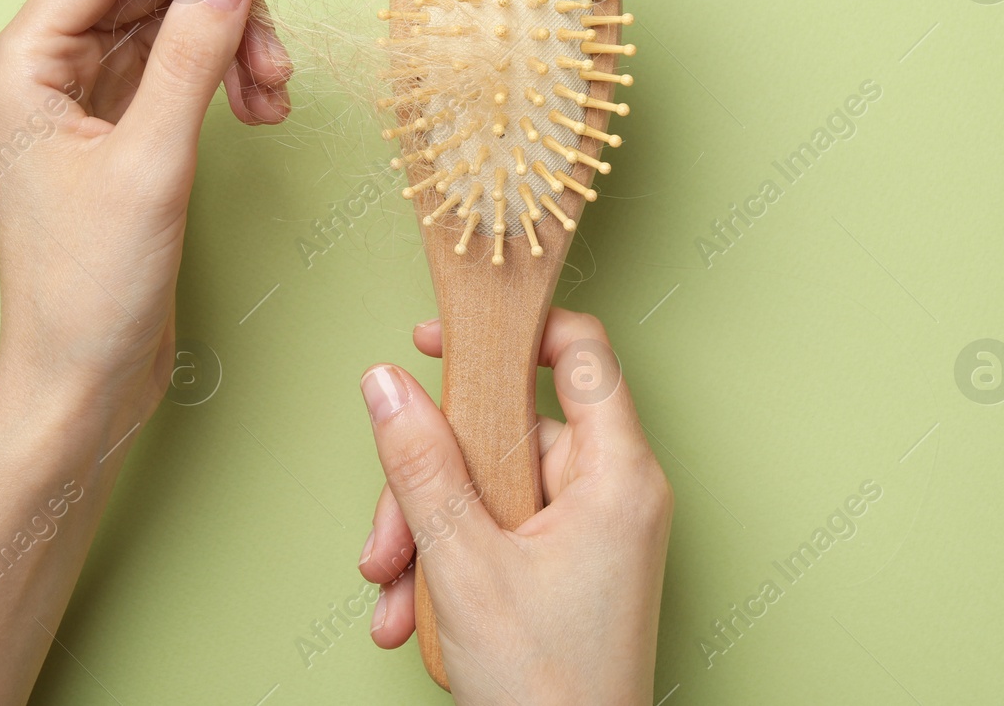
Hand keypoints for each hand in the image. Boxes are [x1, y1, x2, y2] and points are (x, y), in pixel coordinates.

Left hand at [0, 0, 289, 415]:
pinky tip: (259, 109)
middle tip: (277, 58)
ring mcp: (79, 100)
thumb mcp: (151, 163)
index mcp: (20, 64)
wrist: (81, 381)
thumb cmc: (90, 289)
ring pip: (167, 26)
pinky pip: (174, 72)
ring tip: (274, 96)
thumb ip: (192, 57)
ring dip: (229, 45)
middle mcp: (43, 70)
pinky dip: (222, 78)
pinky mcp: (115, 132)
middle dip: (219, 7)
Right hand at [357, 309, 671, 704]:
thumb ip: (421, 465)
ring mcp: (590, 533)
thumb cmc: (551, 692)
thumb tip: (386, 384)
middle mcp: (612, 494)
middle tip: (388, 539)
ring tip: (395, 595)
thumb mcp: (464, 565)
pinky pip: (496, 533)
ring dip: (426, 536)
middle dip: (429, 484)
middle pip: (506, 433)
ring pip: (487, 489)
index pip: (579, 353)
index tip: (442, 339)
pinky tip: (414, 614)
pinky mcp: (566, 567)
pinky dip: (448, 565)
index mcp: (617, 475)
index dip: (510, 334)